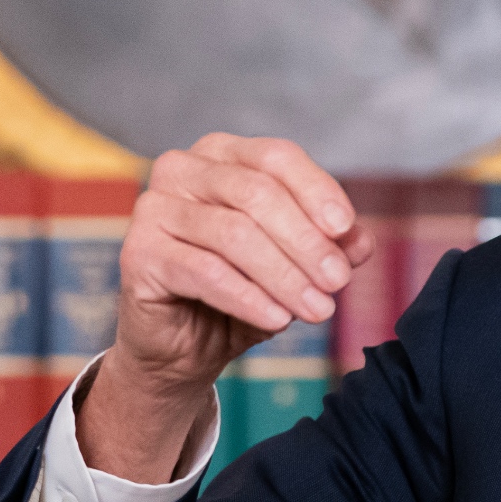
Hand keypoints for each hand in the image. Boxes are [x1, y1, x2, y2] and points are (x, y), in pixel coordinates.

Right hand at [78, 135, 373, 481]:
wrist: (181, 347)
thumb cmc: (237, 292)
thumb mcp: (292, 265)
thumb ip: (327, 246)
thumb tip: (361, 241)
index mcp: (221, 154)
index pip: (276, 157)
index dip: (317, 190)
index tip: (346, 230)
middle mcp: (182, 169)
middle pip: (257, 193)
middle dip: (305, 241)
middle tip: (337, 281)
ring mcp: (154, 208)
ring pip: (234, 234)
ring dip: (284, 275)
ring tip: (317, 310)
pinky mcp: (139, 253)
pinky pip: (205, 271)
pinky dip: (248, 297)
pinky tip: (277, 319)